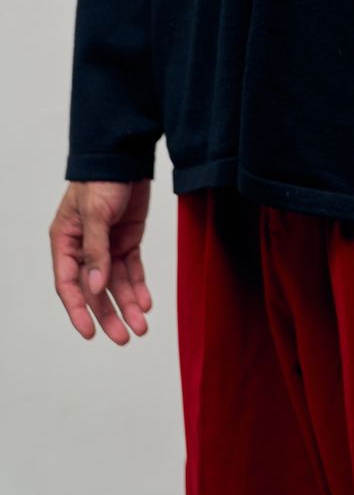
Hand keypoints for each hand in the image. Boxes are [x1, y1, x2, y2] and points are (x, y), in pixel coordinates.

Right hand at [50, 181, 151, 343]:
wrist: (126, 157)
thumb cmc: (101, 180)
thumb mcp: (95, 213)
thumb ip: (96, 251)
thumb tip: (96, 287)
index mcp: (65, 243)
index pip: (68, 285)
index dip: (78, 310)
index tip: (90, 332)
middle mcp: (84, 249)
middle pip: (95, 291)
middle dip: (109, 315)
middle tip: (124, 338)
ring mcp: (107, 246)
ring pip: (116, 284)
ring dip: (128, 305)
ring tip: (141, 327)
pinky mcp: (127, 241)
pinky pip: (132, 270)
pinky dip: (139, 286)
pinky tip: (146, 303)